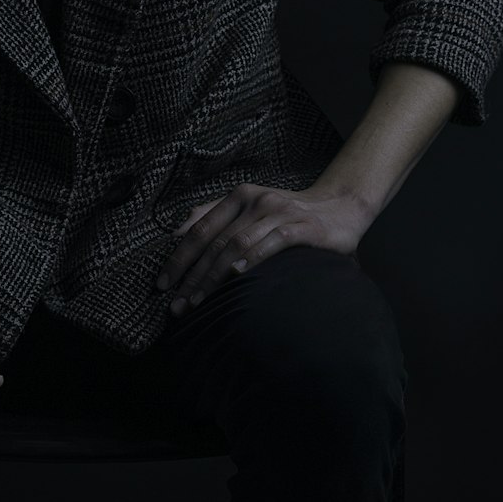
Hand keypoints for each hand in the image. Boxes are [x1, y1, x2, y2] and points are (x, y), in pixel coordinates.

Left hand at [155, 180, 371, 314]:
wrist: (340, 207)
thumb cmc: (289, 215)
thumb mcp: (251, 209)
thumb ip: (216, 216)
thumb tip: (176, 232)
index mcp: (239, 196)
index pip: (200, 228)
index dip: (178, 257)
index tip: (162, 284)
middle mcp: (255, 200)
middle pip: (214, 240)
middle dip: (191, 276)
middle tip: (176, 305)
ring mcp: (278, 212)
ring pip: (236, 244)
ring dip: (213, 276)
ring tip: (198, 302)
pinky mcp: (301, 228)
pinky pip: (270, 244)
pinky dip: (250, 260)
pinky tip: (236, 277)